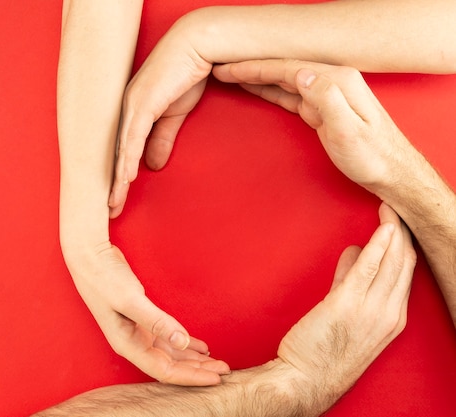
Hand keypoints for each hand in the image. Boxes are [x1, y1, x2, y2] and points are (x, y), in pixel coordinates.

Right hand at [66, 243, 229, 385]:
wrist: (89, 258)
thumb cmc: (105, 278)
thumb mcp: (130, 299)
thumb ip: (157, 321)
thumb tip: (182, 342)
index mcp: (128, 344)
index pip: (164, 370)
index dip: (191, 376)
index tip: (215, 377)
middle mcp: (133, 342)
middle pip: (170, 365)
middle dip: (197, 370)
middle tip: (225, 371)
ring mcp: (137, 331)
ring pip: (170, 353)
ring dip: (193, 358)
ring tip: (217, 361)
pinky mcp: (141, 319)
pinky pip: (167, 338)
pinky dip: (185, 343)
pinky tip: (200, 346)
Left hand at [109, 13, 211, 217]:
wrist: (195, 46)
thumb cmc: (185, 75)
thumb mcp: (174, 116)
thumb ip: (162, 140)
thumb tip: (154, 166)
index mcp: (132, 114)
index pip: (121, 151)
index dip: (118, 177)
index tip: (115, 199)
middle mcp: (126, 111)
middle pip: (115, 155)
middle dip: (112, 185)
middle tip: (109, 210)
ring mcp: (131, 107)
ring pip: (120, 151)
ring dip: (117, 180)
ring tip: (113, 204)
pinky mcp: (142, 104)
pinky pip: (133, 138)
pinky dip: (128, 160)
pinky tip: (125, 179)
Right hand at [213, 59, 422, 199]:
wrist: (392, 173)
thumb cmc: (373, 157)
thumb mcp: (349, 131)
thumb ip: (327, 99)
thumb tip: (301, 73)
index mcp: (337, 81)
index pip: (288, 68)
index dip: (256, 67)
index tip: (229, 69)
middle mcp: (332, 81)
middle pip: (283, 69)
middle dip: (251, 68)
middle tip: (221, 70)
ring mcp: (328, 94)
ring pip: (284, 80)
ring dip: (257, 78)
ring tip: (230, 76)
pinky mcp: (323, 109)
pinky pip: (290, 95)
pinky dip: (269, 90)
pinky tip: (255, 89)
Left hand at [276, 203, 415, 406]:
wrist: (305, 379)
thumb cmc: (323, 348)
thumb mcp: (345, 312)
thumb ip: (350, 280)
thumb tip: (353, 252)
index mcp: (392, 317)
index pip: (406, 272)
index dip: (403, 244)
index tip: (398, 222)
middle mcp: (389, 313)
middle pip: (404, 263)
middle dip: (402, 232)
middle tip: (395, 206)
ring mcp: (371, 310)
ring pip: (392, 262)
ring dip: (392, 231)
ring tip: (388, 207)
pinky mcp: (347, 304)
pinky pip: (369, 269)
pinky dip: (377, 245)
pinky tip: (382, 228)